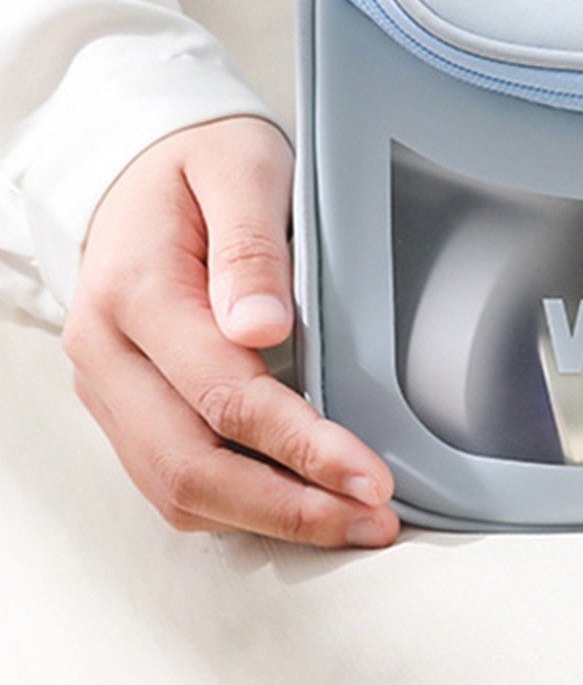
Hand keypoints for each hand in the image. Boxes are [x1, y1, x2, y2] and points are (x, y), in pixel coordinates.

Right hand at [62, 116, 399, 547]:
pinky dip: (238, 504)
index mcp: (135, 293)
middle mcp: (107, 353)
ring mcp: (109, 386)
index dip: (300, 445)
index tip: (366, 474)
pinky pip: (171, 475)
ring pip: (175, 487)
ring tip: (351, 524)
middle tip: (373, 520)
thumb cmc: (202, 160)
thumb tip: (261, 328)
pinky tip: (302, 504)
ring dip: (267, 519)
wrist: (140, 161)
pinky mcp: (125, 404)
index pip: (222, 395)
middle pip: (190, 465)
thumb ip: (250, 247)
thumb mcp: (240, 169)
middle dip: (289, 507)